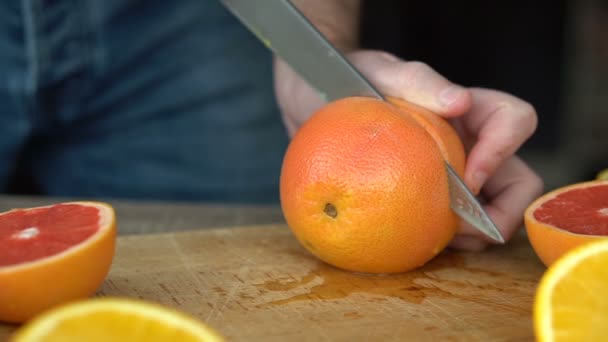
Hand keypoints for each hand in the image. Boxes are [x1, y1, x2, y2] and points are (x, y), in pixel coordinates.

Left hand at [274, 50, 543, 250]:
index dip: (503, 151)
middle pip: (519, 182)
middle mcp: (467, 145)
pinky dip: (445, 240)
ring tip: (440, 239)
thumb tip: (461, 102)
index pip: (515, 121)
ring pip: (490, 213)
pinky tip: (416, 242)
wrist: (313, 102)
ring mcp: (449, 176)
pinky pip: (450, 227)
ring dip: (477, 235)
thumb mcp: (378, 73)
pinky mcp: (424, 198)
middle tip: (462, 229)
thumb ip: (419, 80)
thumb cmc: (347, 79)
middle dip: (503, 212)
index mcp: (466, 111)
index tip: (468, 177)